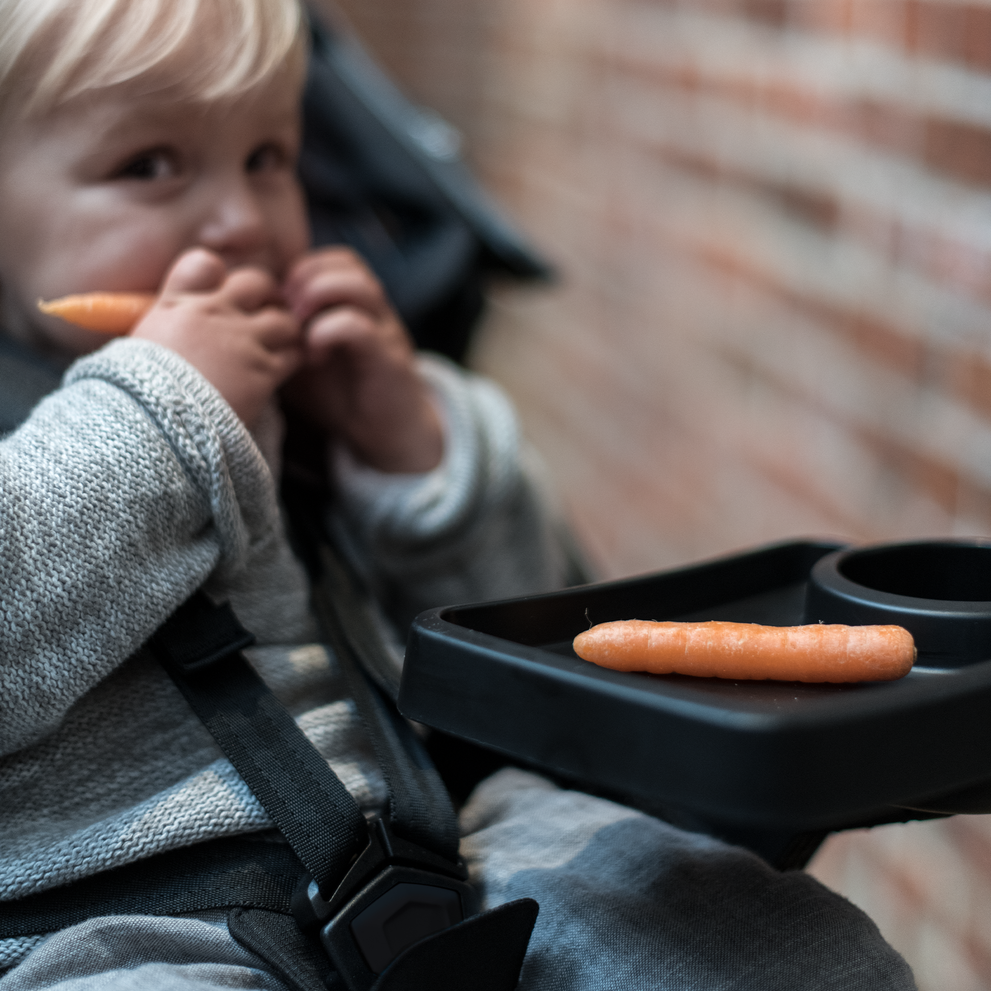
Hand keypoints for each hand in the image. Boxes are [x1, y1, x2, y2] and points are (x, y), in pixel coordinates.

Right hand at [131, 249, 301, 427]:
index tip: (226, 294)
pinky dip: (294, 360)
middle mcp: (212, 315)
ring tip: (281, 345)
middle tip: (268, 314)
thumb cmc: (138, 395)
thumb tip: (150, 323)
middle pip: (256, 283)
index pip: (204, 264)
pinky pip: (293, 355)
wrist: (156, 428)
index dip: (221, 277)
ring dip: (287, 331)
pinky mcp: (263, 372)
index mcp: (176, 306)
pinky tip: (284, 369)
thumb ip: (157, 327)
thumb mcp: (132, 349)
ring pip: (284, 320)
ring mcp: (241, 342)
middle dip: (267, 296)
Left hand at [282, 247, 442, 472]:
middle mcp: (372, 310)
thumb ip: (277, 336)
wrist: (386, 435)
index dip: (292, 274)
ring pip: (357, 283)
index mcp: (352, 304)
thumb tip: (232, 321)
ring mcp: (384, 330)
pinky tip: (313, 357)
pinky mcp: (388, 357)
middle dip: (304, 281)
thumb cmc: (339, 397)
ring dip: (318, 299)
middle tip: (283, 315)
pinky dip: (328, 333)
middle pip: (343, 260)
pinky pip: (358, 326)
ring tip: (298, 329)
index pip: (324, 259)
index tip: (271, 308)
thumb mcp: (297, 360)